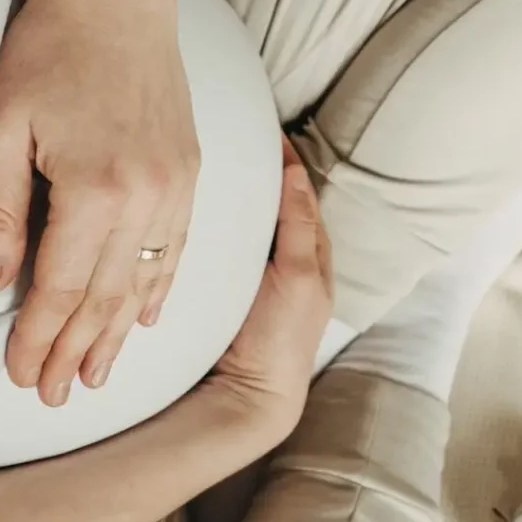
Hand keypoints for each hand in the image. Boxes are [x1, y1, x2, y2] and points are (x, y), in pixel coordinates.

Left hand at [0, 0, 200, 406]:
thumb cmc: (48, 51)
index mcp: (96, 190)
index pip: (62, 288)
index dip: (39, 338)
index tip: (23, 376)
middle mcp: (147, 199)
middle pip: (106, 297)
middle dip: (77, 351)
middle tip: (58, 395)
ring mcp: (176, 188)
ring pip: (144, 281)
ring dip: (117, 334)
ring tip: (99, 375)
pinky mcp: (189, 174)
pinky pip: (176, 250)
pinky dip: (158, 290)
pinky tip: (144, 318)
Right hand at [203, 137, 333, 441]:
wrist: (251, 392)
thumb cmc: (282, 339)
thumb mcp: (298, 278)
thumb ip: (299, 227)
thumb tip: (295, 173)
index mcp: (314, 253)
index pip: (300, 193)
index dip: (285, 161)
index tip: (267, 129)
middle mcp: (291, 259)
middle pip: (277, 203)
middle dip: (263, 170)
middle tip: (239, 134)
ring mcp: (264, 274)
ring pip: (255, 222)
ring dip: (243, 194)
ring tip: (222, 161)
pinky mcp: (238, 288)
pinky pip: (235, 244)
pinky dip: (229, 222)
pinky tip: (208, 211)